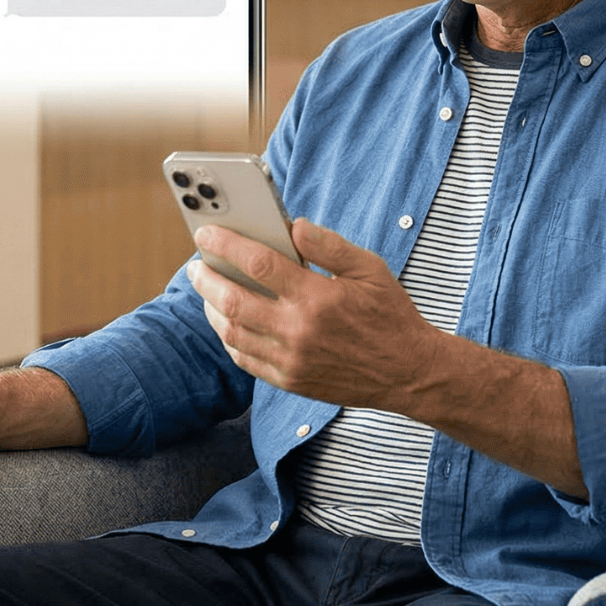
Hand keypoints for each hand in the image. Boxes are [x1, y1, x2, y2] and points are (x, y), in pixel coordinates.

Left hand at [189, 219, 443, 411]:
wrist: (408, 372)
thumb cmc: (390, 314)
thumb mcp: (369, 268)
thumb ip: (329, 244)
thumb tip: (293, 224)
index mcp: (318, 297)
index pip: (258, 264)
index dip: (226, 244)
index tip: (206, 232)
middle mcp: (299, 331)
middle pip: (233, 301)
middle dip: (206, 278)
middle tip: (196, 264)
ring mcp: (292, 360)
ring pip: (232, 333)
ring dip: (211, 308)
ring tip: (208, 290)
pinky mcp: (290, 381)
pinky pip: (244, 359)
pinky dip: (228, 338)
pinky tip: (228, 322)